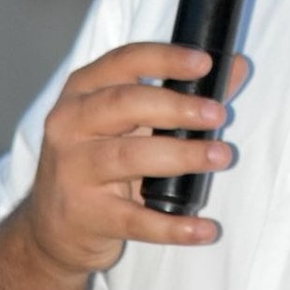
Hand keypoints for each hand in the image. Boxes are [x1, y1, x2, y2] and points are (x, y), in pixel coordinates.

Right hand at [25, 43, 245, 276]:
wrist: (52, 230)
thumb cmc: (101, 160)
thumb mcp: (131, 122)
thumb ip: (183, 94)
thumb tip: (238, 67)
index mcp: (82, 92)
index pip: (123, 62)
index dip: (165, 59)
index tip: (204, 63)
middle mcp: (69, 125)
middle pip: (124, 105)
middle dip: (177, 108)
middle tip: (219, 115)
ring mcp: (72, 171)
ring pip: (130, 158)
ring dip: (181, 156)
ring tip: (221, 156)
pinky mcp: (85, 216)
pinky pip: (135, 220)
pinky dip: (173, 226)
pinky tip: (204, 228)